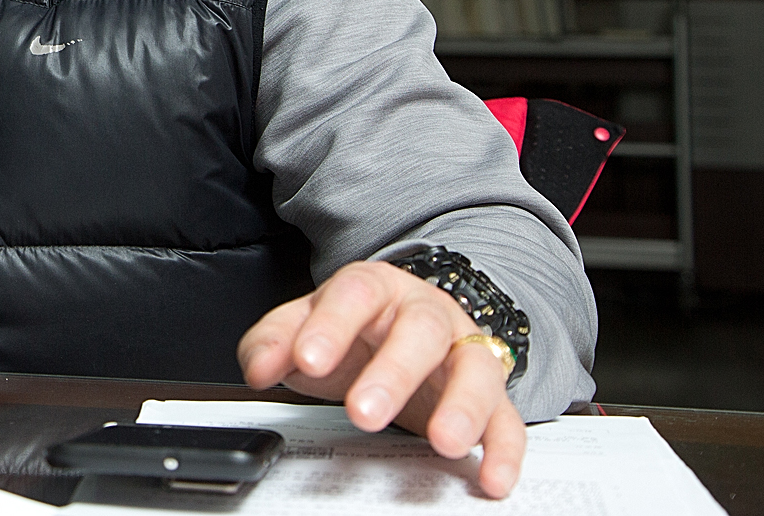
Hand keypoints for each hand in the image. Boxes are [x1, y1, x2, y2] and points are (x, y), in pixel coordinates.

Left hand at [238, 260, 526, 497]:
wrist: (406, 324)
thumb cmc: (354, 329)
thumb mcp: (305, 328)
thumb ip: (274, 342)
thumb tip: (258, 368)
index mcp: (375, 289)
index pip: (354, 295)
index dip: (331, 326)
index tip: (307, 359)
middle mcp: (426, 313)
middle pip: (421, 331)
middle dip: (394, 372)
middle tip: (363, 412)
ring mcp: (463, 351)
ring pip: (476, 370)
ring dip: (462, 407)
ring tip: (443, 442)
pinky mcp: (492, 394)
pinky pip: (507, 419)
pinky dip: (502, 449)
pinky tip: (490, 476)